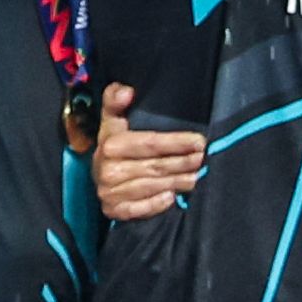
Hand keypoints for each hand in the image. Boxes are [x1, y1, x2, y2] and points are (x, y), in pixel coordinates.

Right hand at [91, 84, 205, 221]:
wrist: (98, 175)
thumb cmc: (114, 143)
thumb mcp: (112, 120)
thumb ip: (115, 101)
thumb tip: (126, 91)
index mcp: (110, 145)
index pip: (149, 143)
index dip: (176, 142)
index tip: (199, 140)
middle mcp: (107, 170)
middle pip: (154, 166)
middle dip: (182, 162)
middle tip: (203, 158)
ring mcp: (109, 193)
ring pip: (150, 187)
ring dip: (176, 182)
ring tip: (196, 177)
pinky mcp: (113, 211)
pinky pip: (138, 210)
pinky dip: (155, 204)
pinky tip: (172, 197)